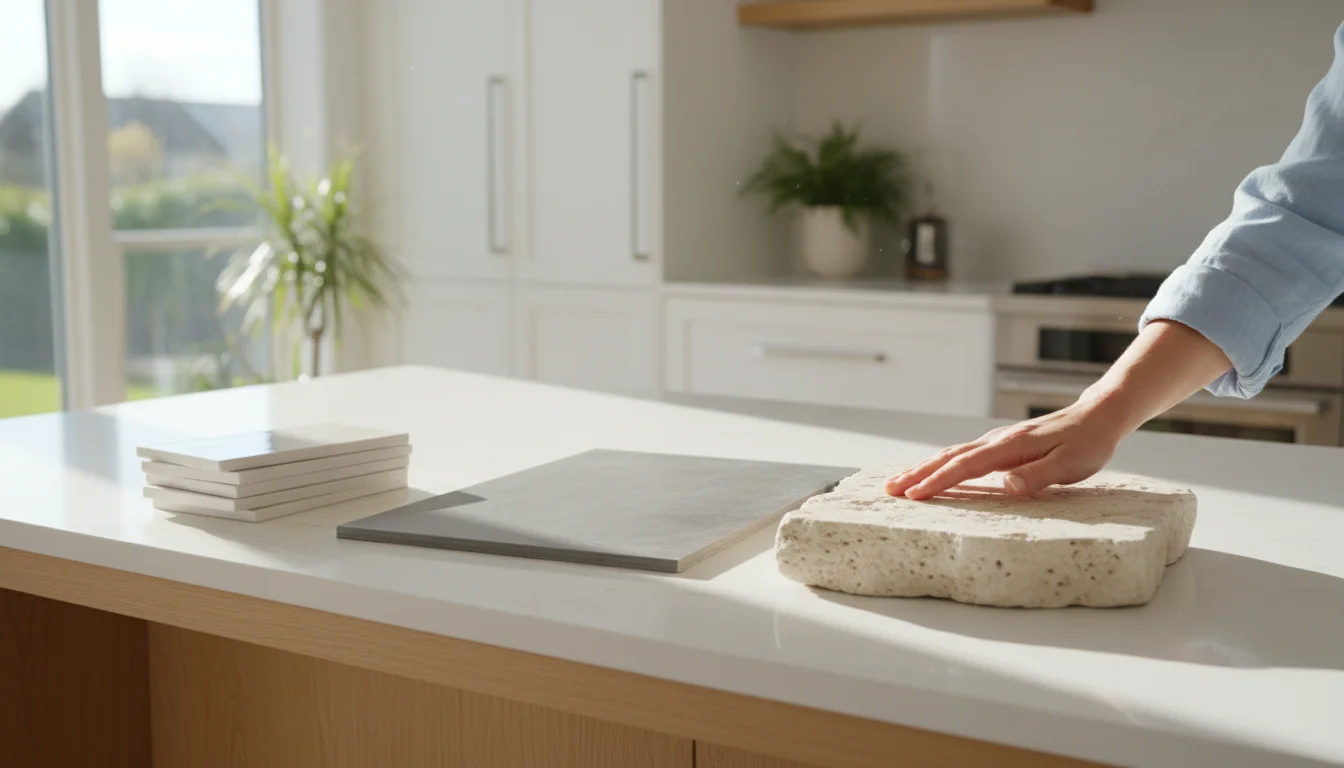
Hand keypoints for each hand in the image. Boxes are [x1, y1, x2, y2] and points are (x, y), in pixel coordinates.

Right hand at [883, 319, 1232, 499]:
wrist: (1099, 416)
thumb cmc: (1088, 443)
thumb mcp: (1071, 464)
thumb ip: (1038, 475)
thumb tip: (1006, 485)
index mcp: (1011, 447)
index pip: (966, 466)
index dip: (938, 481)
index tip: (914, 495)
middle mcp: (998, 441)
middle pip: (949, 457)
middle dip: (918, 473)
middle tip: (890, 489)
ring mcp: (997, 442)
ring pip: (952, 454)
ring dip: (924, 467)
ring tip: (901, 482)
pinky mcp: (1001, 446)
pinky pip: (963, 454)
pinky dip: (941, 462)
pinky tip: (933, 470)